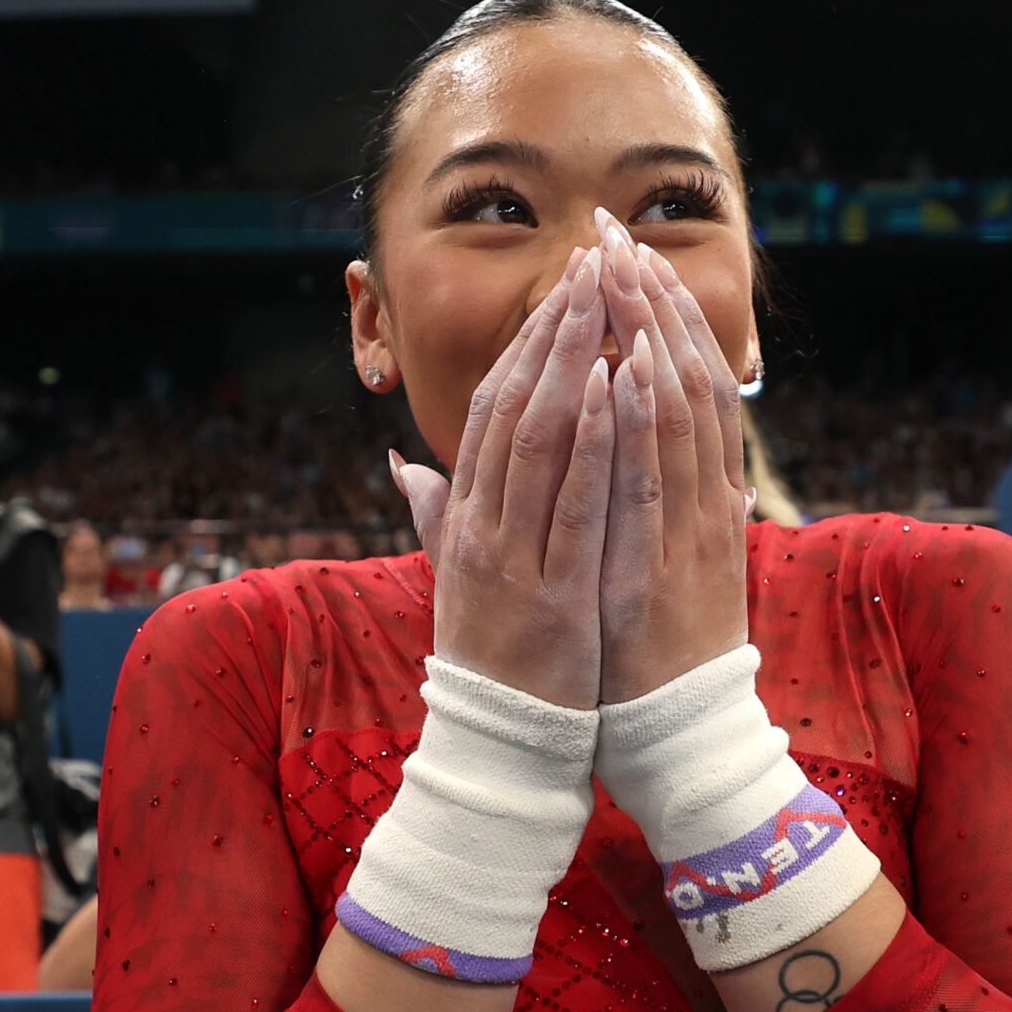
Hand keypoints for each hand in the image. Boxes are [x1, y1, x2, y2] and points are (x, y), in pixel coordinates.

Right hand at [389, 247, 615, 708]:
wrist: (499, 749)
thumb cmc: (492, 659)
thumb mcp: (454, 579)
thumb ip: (431, 516)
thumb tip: (399, 465)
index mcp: (465, 519)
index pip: (492, 409)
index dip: (529, 342)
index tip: (566, 287)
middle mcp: (481, 528)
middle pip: (514, 406)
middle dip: (554, 328)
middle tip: (591, 261)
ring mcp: (514, 559)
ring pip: (539, 440)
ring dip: (573, 360)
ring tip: (605, 296)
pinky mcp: (555, 594)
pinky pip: (574, 503)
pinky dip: (592, 441)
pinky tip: (612, 387)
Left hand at [593, 208, 750, 703]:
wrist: (678, 734)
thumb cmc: (661, 649)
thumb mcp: (671, 563)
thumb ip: (673, 508)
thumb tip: (698, 473)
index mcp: (705, 497)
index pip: (693, 387)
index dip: (668, 319)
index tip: (637, 258)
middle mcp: (706, 501)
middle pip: (689, 380)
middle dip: (653, 303)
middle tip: (620, 235)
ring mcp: (687, 530)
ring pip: (677, 415)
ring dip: (648, 337)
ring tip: (623, 272)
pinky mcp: (659, 563)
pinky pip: (650, 479)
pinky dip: (641, 419)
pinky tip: (626, 366)